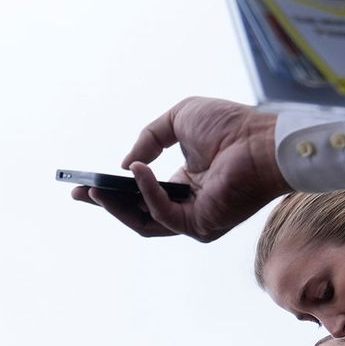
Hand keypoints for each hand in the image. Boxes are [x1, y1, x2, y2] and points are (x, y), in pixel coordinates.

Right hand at [72, 97, 289, 241]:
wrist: (264, 140)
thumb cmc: (232, 126)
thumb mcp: (178, 119)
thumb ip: (148, 138)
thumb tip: (126, 165)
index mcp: (185, 184)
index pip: (140, 194)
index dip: (111, 190)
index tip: (85, 183)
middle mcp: (188, 205)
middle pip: (135, 213)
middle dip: (105, 203)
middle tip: (80, 193)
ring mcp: (194, 219)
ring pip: (142, 221)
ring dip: (115, 206)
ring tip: (94, 189)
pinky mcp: (200, 226)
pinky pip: (162, 214)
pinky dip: (145, 194)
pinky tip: (136, 173)